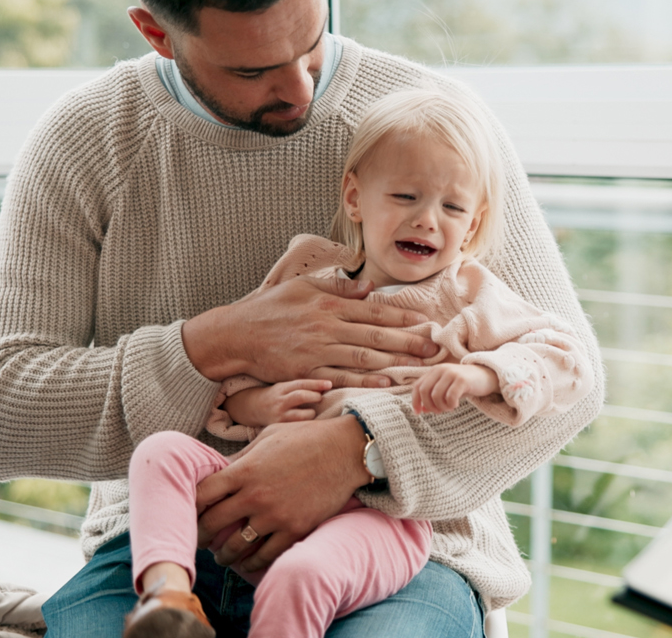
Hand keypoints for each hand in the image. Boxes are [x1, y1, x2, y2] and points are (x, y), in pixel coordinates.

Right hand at [183, 274, 438, 386]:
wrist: (236, 334)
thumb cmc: (269, 308)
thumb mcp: (302, 286)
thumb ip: (338, 288)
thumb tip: (369, 287)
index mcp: (329, 305)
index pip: (374, 311)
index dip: (401, 317)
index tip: (425, 322)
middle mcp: (328, 327)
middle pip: (375, 335)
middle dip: (408, 342)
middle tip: (434, 348)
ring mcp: (318, 350)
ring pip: (364, 358)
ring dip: (394, 363)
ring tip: (418, 367)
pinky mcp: (307, 370)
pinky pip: (342, 377)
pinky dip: (365, 382)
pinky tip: (385, 384)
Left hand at [196, 414, 369, 574]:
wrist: (345, 451)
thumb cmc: (306, 438)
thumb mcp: (268, 438)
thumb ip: (243, 458)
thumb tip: (221, 471)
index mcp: (244, 470)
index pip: (202, 494)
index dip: (191, 505)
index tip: (190, 512)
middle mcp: (255, 495)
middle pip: (212, 523)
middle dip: (201, 535)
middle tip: (200, 540)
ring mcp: (275, 515)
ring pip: (236, 545)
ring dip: (224, 554)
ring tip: (222, 557)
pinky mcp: (294, 529)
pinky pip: (266, 555)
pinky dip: (253, 562)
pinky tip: (248, 563)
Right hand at [224, 379, 333, 426]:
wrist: (253, 408)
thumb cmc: (277, 396)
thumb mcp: (285, 387)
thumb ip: (301, 387)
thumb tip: (327, 387)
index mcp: (282, 388)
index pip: (301, 383)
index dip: (316, 383)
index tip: (330, 384)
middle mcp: (280, 401)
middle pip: (300, 396)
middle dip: (314, 396)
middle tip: (321, 398)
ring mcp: (279, 415)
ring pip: (301, 415)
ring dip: (312, 413)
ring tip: (314, 412)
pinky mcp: (280, 427)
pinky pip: (297, 426)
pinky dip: (306, 424)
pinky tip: (310, 423)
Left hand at [412, 363, 499, 414]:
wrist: (487, 376)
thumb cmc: (465, 384)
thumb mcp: (446, 388)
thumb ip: (433, 396)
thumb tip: (422, 410)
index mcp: (434, 371)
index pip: (417, 386)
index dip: (415, 401)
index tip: (418, 413)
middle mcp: (440, 369)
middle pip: (424, 392)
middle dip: (429, 406)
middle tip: (439, 411)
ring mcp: (451, 373)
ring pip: (436, 396)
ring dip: (441, 407)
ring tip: (450, 407)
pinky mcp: (462, 379)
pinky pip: (450, 397)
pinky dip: (451, 404)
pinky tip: (456, 405)